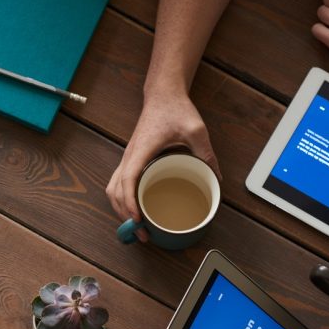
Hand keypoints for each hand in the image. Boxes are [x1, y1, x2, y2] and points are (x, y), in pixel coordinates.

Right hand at [106, 93, 219, 240]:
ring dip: (119, 209)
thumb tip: (216, 177)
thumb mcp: (196, 130)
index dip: (129, 202)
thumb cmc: (175, 109)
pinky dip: (121, 200)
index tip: (137, 218)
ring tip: (135, 226)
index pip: (128, 180)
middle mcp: (129, 157)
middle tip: (142, 233)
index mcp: (141, 151)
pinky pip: (117, 183)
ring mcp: (127, 159)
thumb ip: (206, 153)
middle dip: (124, 215)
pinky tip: (133, 210)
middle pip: (115, 191)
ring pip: (112, 189)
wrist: (163, 95)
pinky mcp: (130, 160)